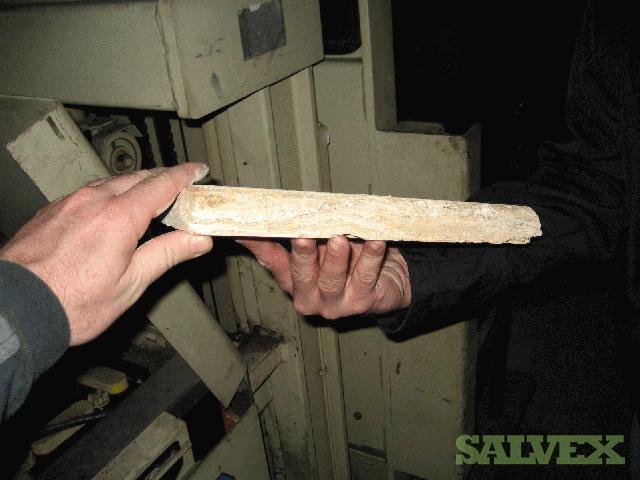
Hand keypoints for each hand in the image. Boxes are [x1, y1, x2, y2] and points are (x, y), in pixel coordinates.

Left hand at [0, 164, 212, 345]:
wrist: (16, 308)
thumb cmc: (70, 302)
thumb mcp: (131, 283)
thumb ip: (167, 254)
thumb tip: (198, 239)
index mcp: (120, 216)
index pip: (162, 184)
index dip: (184, 175)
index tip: (198, 170)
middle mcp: (94, 200)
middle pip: (138, 177)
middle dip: (162, 178)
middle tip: (180, 187)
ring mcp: (69, 203)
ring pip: (111, 183)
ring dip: (134, 185)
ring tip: (147, 199)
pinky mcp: (51, 211)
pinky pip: (87, 193)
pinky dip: (107, 195)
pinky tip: (109, 212)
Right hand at [239, 236, 410, 318]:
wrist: (388, 281)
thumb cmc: (350, 259)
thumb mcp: (323, 245)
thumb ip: (305, 231)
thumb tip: (284, 206)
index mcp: (293, 280)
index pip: (272, 260)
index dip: (259, 245)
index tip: (247, 229)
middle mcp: (309, 296)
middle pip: (301, 274)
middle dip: (302, 254)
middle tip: (302, 237)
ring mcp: (334, 303)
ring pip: (332, 280)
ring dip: (334, 259)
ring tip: (339, 240)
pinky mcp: (360, 303)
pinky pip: (364, 277)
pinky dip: (370, 258)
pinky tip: (375, 242)